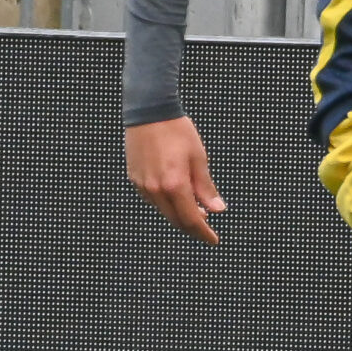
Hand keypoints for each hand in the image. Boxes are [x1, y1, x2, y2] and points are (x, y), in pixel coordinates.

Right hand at [127, 115, 225, 244]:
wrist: (150, 111)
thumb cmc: (177, 131)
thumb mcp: (198, 158)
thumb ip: (206, 187)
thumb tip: (217, 209)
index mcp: (175, 185)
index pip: (191, 220)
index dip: (203, 233)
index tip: (213, 239)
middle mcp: (156, 189)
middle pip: (176, 220)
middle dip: (192, 227)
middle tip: (206, 227)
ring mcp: (142, 185)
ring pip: (163, 211)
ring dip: (178, 214)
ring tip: (194, 208)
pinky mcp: (134, 178)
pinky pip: (152, 199)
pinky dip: (165, 203)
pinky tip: (175, 195)